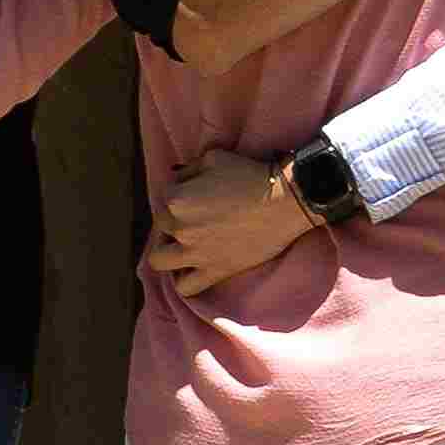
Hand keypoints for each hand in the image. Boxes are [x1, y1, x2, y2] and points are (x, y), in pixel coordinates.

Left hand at [150, 154, 317, 292]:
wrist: (285, 201)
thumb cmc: (250, 175)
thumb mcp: (213, 158)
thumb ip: (187, 170)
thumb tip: (176, 179)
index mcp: (176, 199)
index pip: (164, 198)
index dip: (180, 195)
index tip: (198, 196)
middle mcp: (180, 228)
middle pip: (162, 228)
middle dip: (174, 222)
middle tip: (197, 218)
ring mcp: (196, 253)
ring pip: (159, 261)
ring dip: (167, 252)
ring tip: (183, 246)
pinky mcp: (215, 271)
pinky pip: (185, 287)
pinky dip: (184, 280)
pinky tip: (192, 269)